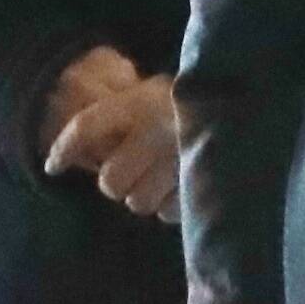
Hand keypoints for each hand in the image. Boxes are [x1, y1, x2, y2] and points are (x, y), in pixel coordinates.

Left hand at [39, 52, 187, 223]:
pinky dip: (168, 203)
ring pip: (135, 202)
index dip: (64, 149)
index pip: (87, 126)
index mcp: (142, 102)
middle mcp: (155, 133)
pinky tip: (181, 184)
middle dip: (117, 179)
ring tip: (163, 175)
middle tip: (133, 168)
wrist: (252, 106)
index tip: (51, 167)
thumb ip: (126, 111)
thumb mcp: (159, 91)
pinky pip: (163, 212)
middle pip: (110, 180)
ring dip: (144, 193)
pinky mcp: (197, 190)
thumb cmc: (196, 101)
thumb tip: (82, 146)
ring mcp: (177, 164)